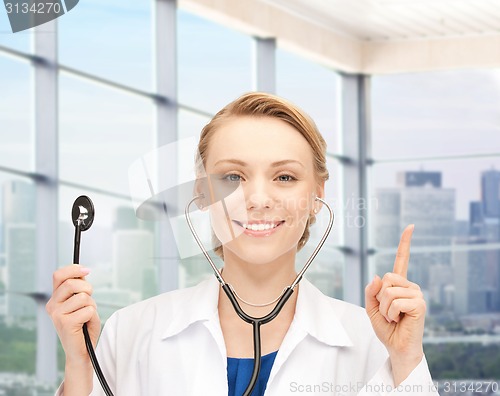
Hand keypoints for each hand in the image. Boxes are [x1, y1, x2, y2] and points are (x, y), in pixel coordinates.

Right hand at [46, 264, 100, 365]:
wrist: (82, 351)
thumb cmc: (84, 326)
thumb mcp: (82, 302)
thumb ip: (79, 288)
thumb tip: (83, 271)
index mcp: (55, 298)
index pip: (58, 275)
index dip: (73, 269)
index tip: (87, 270)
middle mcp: (52, 305)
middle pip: (71, 283)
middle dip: (87, 288)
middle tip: (89, 300)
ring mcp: (57, 315)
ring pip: (83, 297)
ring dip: (92, 305)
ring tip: (87, 316)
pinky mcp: (65, 324)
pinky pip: (88, 310)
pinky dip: (93, 316)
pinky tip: (86, 325)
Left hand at [365, 224, 425, 385]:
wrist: (396, 347)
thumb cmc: (387, 328)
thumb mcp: (372, 307)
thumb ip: (371, 291)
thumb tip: (378, 276)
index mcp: (399, 284)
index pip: (402, 259)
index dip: (405, 243)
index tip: (411, 226)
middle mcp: (410, 286)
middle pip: (386, 278)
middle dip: (380, 298)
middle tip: (388, 312)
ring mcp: (416, 294)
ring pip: (388, 291)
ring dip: (385, 308)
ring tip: (394, 317)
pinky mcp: (419, 304)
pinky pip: (395, 302)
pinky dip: (391, 313)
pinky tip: (398, 320)